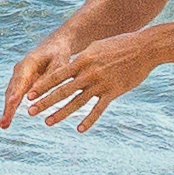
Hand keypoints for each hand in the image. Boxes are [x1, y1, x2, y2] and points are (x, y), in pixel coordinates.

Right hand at [0, 36, 69, 128]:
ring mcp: (19, 76)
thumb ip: (49, 77)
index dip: (16, 92)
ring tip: (2, 125)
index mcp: (29, 63)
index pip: (21, 80)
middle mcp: (20, 70)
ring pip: (11, 94)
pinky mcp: (21, 83)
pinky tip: (5, 122)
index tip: (12, 103)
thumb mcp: (60, 62)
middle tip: (3, 122)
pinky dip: (10, 108)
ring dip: (7, 110)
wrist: (55, 45)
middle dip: (7, 107)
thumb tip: (35, 92)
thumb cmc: (60, 53)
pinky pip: (14, 96)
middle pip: (12, 90)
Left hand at [14, 36, 148, 131]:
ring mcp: (101, 83)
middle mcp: (89, 73)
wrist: (144, 48)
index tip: (29, 95)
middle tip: (30, 111)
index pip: (58, 75)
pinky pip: (98, 109)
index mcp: (83, 60)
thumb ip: (83, 60)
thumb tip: (70, 67)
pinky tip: (79, 129)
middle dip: (45, 102)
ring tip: (48, 122)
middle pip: (63, 91)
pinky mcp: (114, 92)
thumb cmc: (120, 45)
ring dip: (61, 113)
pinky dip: (89, 120)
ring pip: (77, 102)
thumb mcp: (97, 48)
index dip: (42, 86)